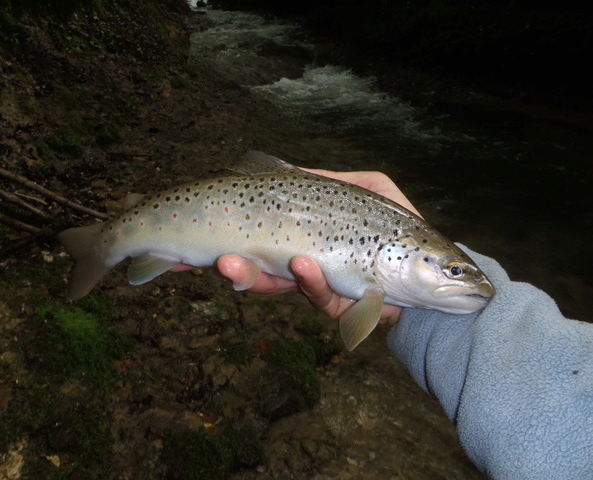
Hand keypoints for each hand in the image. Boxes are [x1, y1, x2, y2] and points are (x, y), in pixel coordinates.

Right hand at [217, 169, 421, 326]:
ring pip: (278, 284)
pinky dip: (310, 281)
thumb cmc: (402, 224)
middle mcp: (305, 260)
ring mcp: (320, 284)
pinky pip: (320, 294)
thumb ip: (329, 180)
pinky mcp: (341, 305)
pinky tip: (301, 266)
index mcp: (305, 232)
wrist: (434, 269)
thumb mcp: (369, 187)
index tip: (201, 230)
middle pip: (258, 264)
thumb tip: (291, 171)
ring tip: (228, 265)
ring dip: (251, 276)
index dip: (231, 234)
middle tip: (202, 258)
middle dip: (230, 262)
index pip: (260, 233)